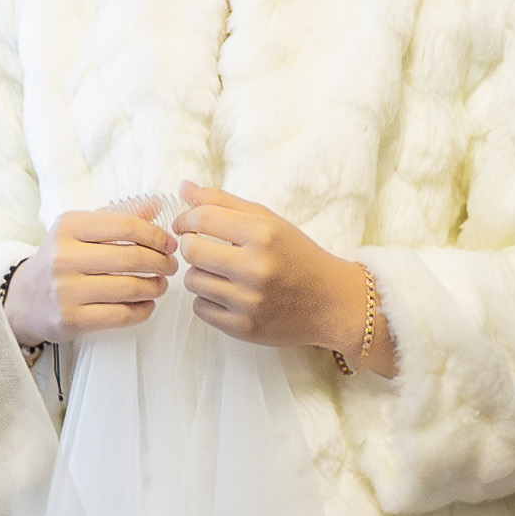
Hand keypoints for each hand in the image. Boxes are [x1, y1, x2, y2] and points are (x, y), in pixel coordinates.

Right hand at [11, 205, 177, 345]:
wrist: (24, 299)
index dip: (156, 235)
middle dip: (161, 262)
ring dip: (155, 286)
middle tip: (170, 265)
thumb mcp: (80, 229)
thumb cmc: (60, 259)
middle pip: (132, 257)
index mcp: (68, 226)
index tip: (169, 243)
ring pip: (129, 288)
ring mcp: (66, 290)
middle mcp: (64, 256)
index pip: (126, 226)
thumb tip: (156, 204)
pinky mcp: (71, 319)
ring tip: (161, 284)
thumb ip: (118, 216)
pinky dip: (142, 310)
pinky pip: (120, 315)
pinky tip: (147, 304)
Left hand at [173, 182, 381, 368]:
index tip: (186, 223)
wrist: (330, 302)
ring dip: (200, 273)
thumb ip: (224, 202)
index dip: (186, 218)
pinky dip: (208, 299)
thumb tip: (183, 188)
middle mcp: (256, 268)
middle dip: (191, 246)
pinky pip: (200, 308)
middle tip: (203, 246)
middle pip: (191, 250)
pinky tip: (228, 293)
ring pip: (193, 281)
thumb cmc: (297, 255)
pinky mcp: (243, 327)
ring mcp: (249, 301)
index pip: (203, 218)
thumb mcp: (269, 221)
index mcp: (264, 235)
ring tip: (221, 272)